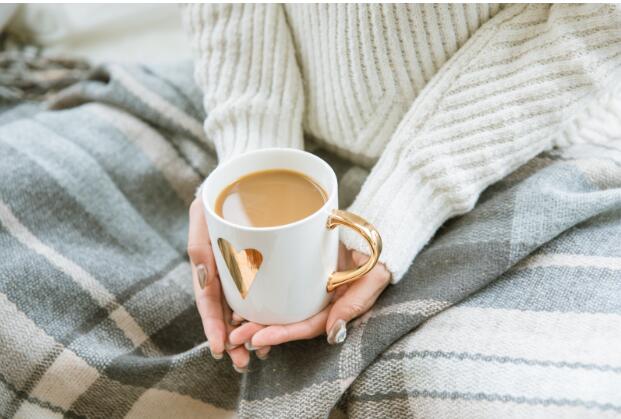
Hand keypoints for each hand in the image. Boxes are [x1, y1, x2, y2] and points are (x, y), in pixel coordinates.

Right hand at [188, 198, 266, 371]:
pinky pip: (262, 294)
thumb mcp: (203, 212)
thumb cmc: (222, 193)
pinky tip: (272, 329)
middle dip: (234, 339)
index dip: (212, 326)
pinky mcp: (263, 267)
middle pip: (226, 312)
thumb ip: (199, 242)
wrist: (249, 176)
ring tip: (261, 353)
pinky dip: (265, 313)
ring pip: (245, 309)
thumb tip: (203, 277)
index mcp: (208, 263)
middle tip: (244, 361)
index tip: (220, 349)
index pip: (208, 300)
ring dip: (250, 333)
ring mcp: (243, 271)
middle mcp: (225, 272)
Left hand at [227, 247, 390, 349]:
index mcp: (336, 306)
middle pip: (288, 321)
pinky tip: (240, 296)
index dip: (282, 334)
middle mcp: (321, 300)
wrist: (378, 223)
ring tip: (229, 323)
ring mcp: (310, 286)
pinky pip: (279, 286)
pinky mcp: (300, 269)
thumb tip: (332, 334)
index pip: (306, 325)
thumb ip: (356, 302)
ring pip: (281, 308)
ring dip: (255, 317)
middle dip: (260, 331)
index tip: (257, 338)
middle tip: (233, 337)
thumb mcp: (373, 275)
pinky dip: (260, 294)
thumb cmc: (378, 250)